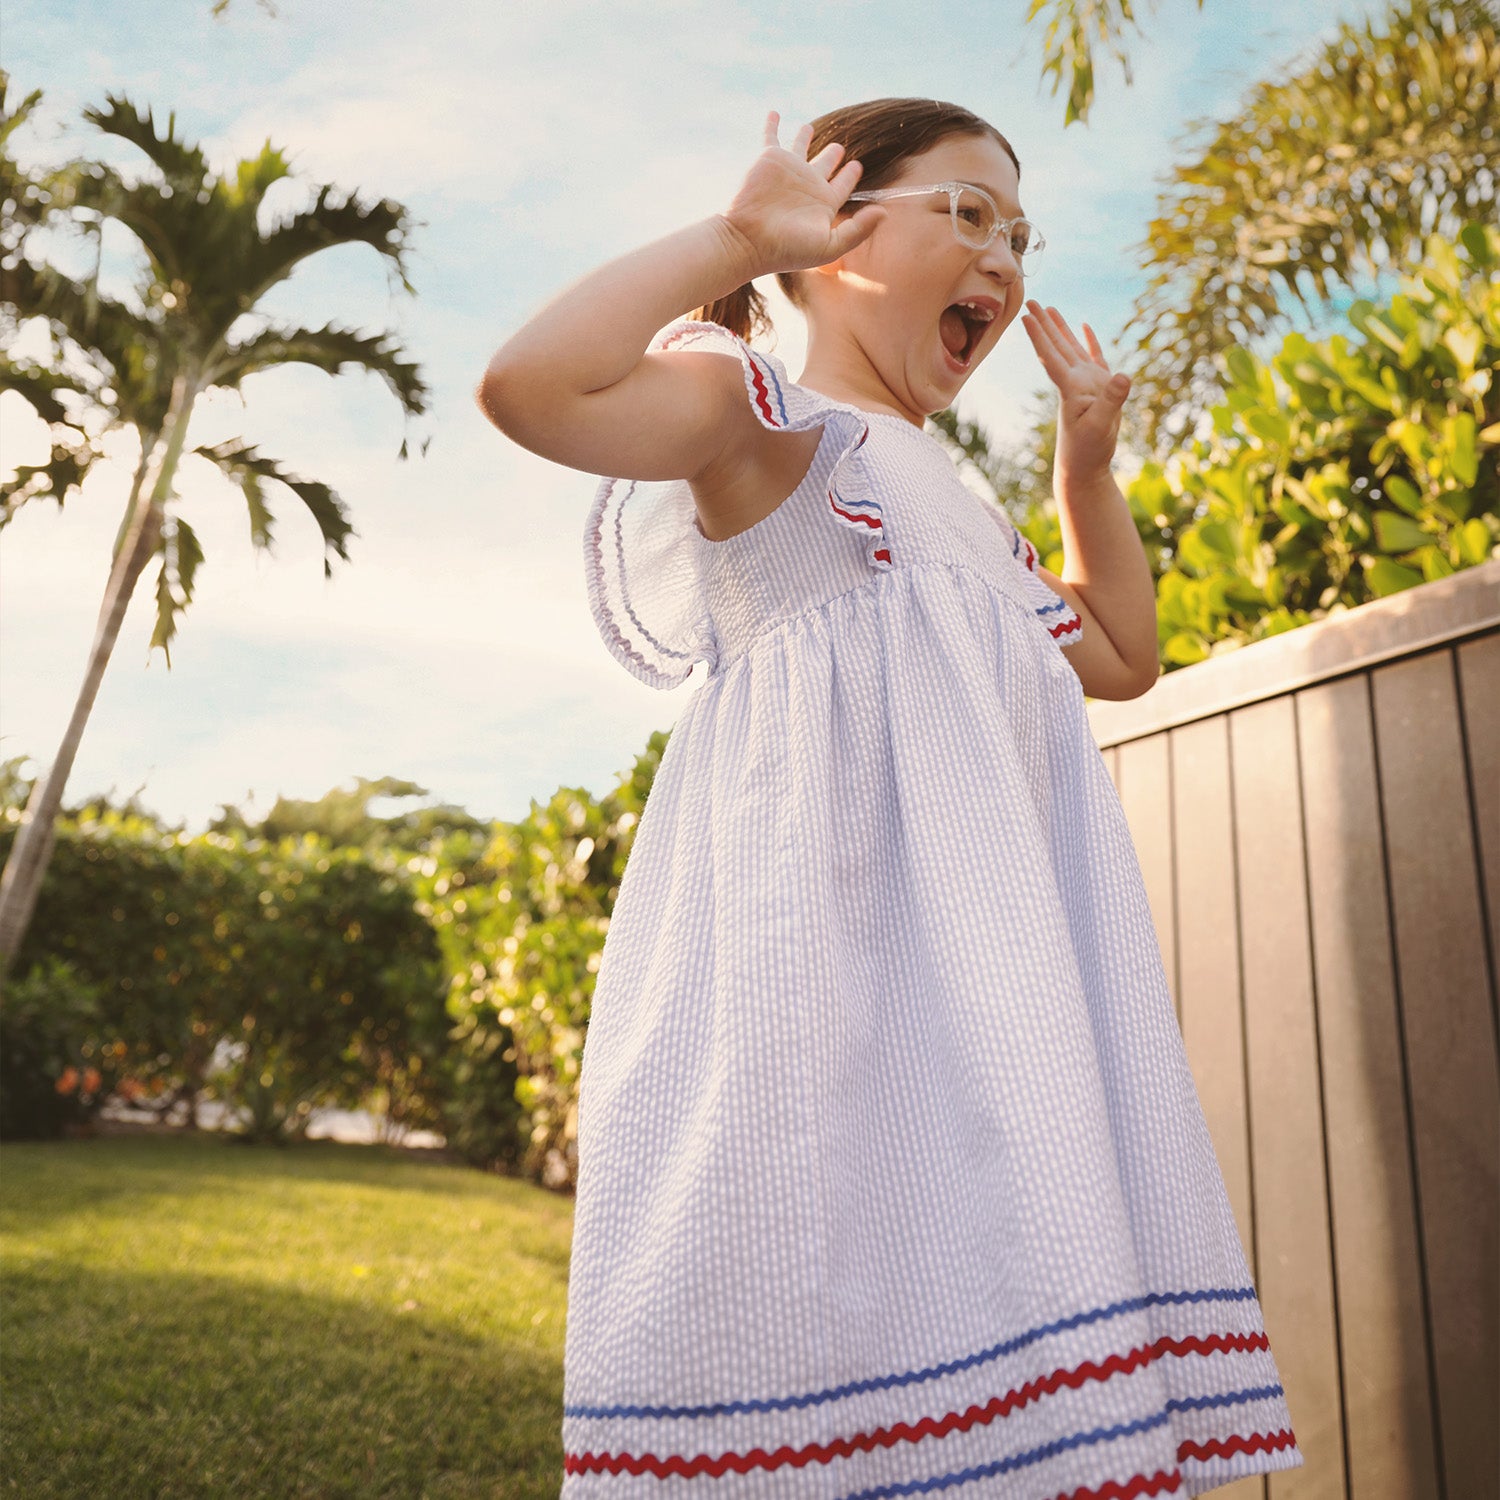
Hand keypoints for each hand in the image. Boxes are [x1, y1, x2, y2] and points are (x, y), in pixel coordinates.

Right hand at [718, 111, 886, 279]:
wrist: (750, 240)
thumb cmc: (788, 248)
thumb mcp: (830, 245)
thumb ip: (858, 229)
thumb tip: (884, 213)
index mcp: (823, 203)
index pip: (842, 185)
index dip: (850, 175)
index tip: (858, 166)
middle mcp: (806, 185)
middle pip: (823, 165)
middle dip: (832, 155)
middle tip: (840, 147)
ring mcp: (788, 171)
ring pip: (799, 147)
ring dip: (804, 137)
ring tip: (809, 126)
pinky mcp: (769, 159)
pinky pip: (771, 136)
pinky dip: (772, 124)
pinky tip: (774, 112)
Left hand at [1021, 301, 1131, 491]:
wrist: (1085, 468)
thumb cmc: (1089, 450)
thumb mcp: (1102, 426)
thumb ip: (1111, 400)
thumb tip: (1122, 375)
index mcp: (1071, 389)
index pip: (1052, 357)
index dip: (1040, 336)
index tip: (1026, 316)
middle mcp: (1075, 382)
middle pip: (1056, 347)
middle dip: (1044, 324)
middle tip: (1030, 300)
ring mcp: (1086, 384)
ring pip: (1071, 349)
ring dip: (1060, 328)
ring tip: (1049, 307)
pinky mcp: (1098, 389)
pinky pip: (1094, 358)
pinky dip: (1089, 341)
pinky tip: (1084, 326)